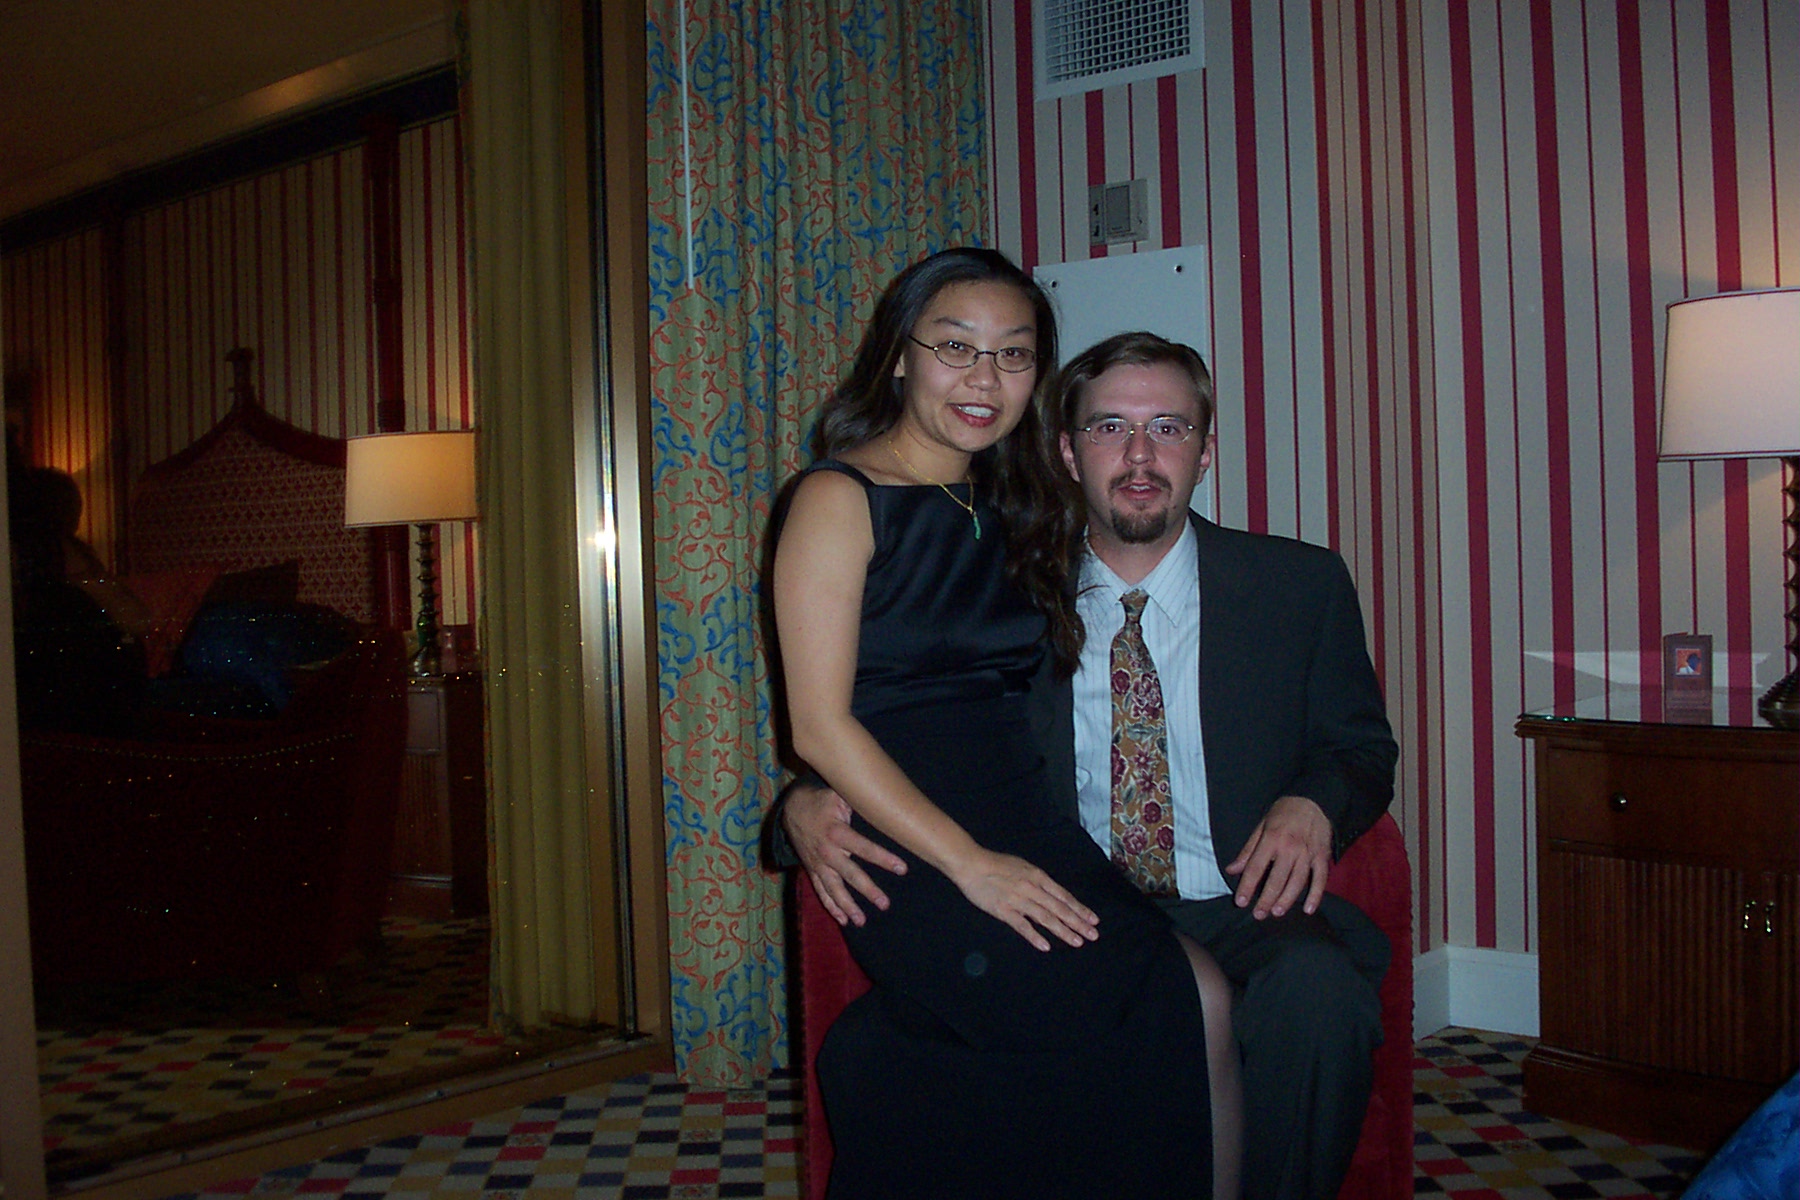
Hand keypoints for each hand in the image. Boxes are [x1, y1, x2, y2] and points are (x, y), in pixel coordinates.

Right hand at [782, 782, 907, 926]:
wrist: (790, 809)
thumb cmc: (820, 801)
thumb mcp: (837, 796)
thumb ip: (857, 802)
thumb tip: (882, 802)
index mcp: (836, 833)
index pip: (864, 848)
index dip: (883, 858)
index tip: (902, 868)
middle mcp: (827, 852)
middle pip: (850, 875)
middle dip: (868, 890)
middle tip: (884, 904)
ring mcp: (819, 865)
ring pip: (834, 890)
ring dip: (848, 906)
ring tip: (862, 921)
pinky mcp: (812, 871)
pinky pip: (821, 892)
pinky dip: (831, 907)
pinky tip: (844, 920)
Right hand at [949, 849, 1099, 951]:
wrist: (971, 864)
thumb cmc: (996, 864)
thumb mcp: (1022, 867)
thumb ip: (1037, 881)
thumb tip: (1051, 895)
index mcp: (1038, 876)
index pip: (1063, 896)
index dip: (1079, 909)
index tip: (1093, 920)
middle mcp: (1032, 888)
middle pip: (1059, 908)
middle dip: (1078, 923)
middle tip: (1093, 935)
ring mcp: (1019, 900)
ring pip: (1046, 918)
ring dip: (1063, 931)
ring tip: (1077, 942)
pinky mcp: (1004, 911)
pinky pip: (1022, 926)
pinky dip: (1035, 936)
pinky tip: (1046, 946)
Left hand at [1224, 795, 1332, 918]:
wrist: (1313, 800)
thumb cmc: (1283, 814)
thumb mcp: (1261, 826)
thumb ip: (1248, 850)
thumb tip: (1232, 870)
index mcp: (1271, 839)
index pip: (1256, 867)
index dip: (1247, 886)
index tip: (1241, 902)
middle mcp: (1290, 848)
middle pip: (1277, 879)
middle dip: (1266, 899)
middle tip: (1258, 914)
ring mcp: (1308, 853)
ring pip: (1297, 882)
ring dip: (1287, 899)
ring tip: (1277, 912)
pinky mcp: (1322, 857)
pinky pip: (1320, 879)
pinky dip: (1316, 895)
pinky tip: (1308, 909)